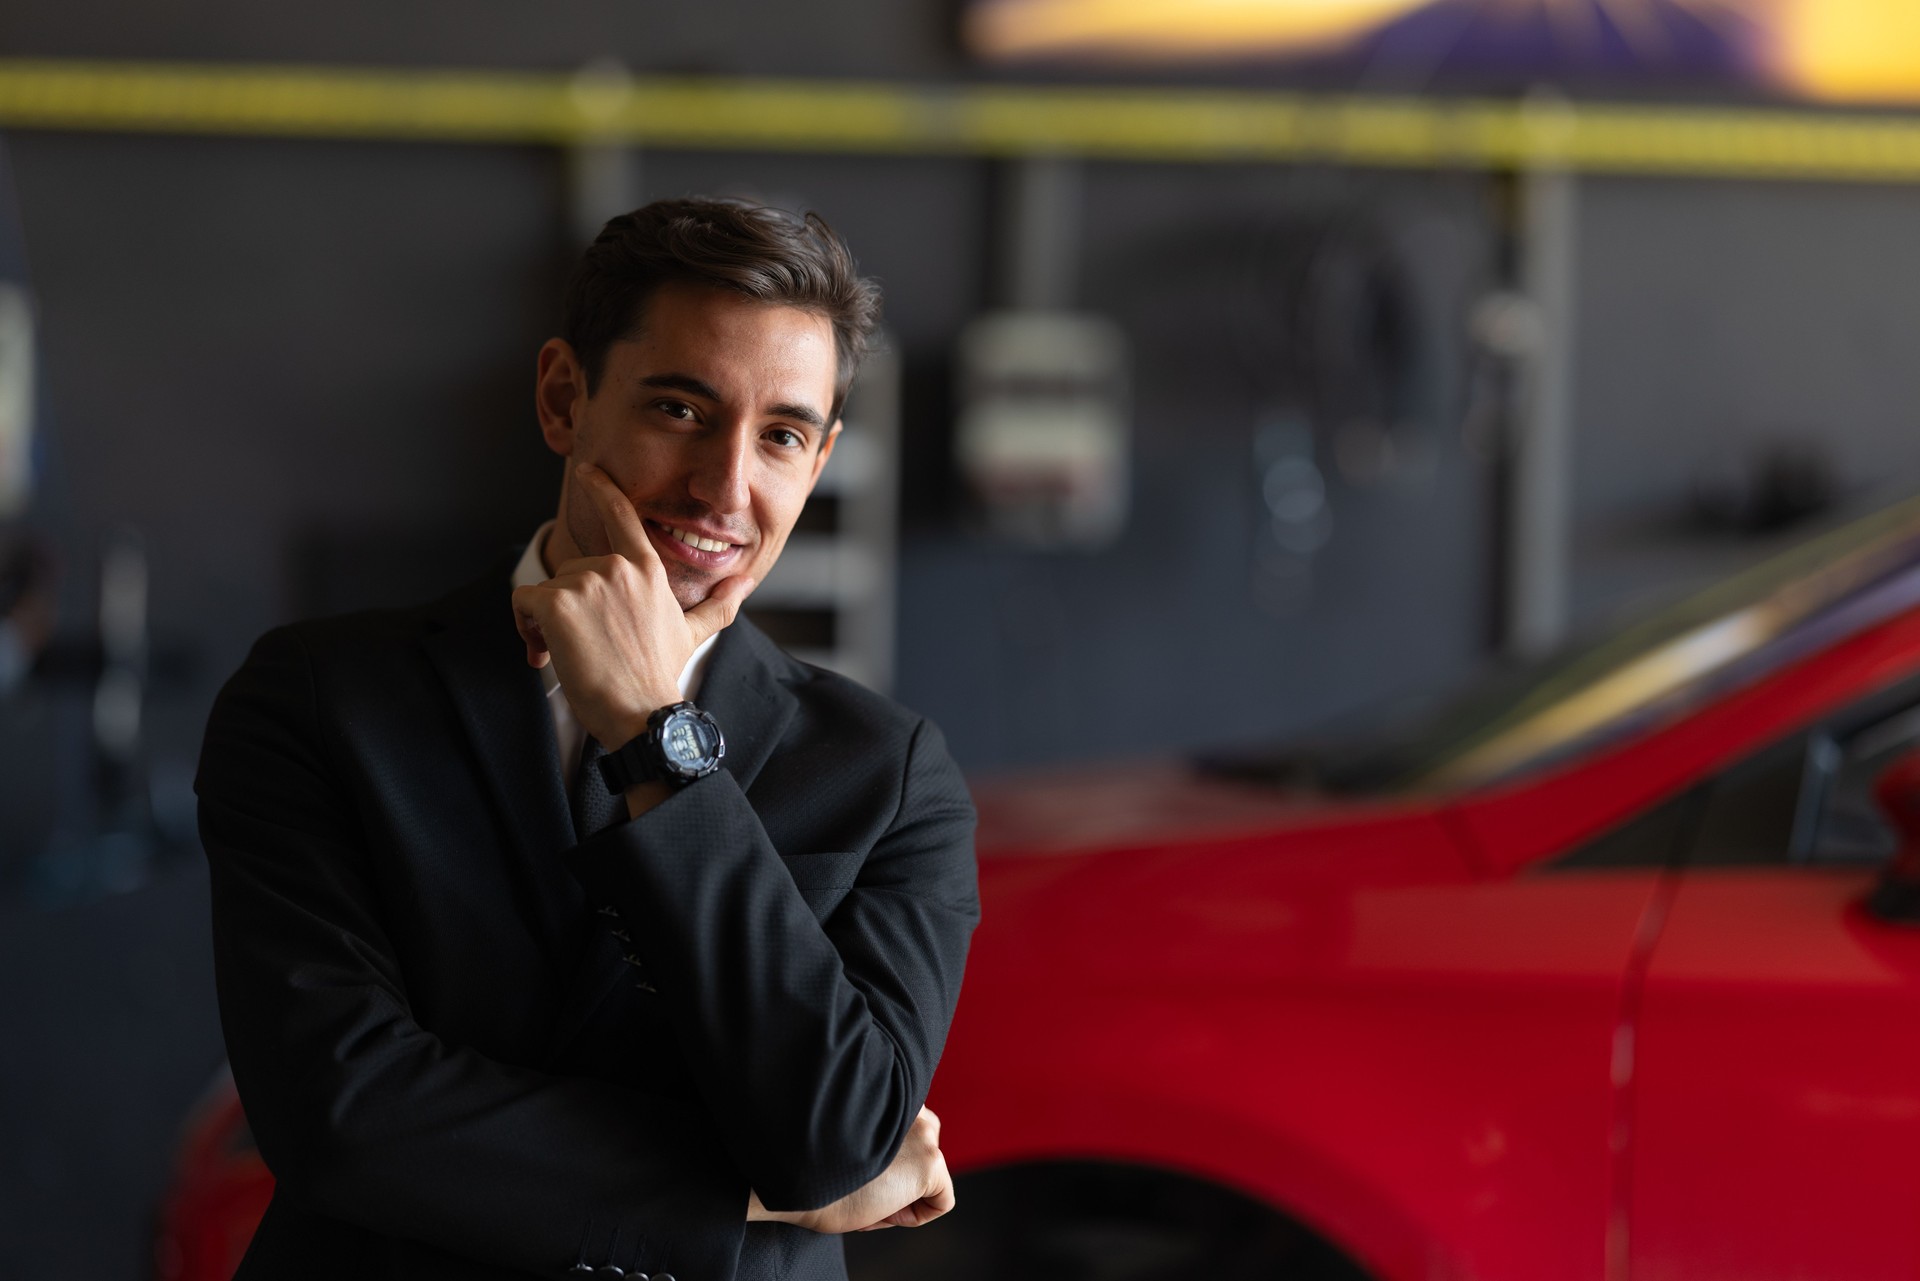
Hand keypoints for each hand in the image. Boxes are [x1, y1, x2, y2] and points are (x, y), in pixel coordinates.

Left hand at [510, 465, 754, 748]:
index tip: (587, 470)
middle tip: (580, 646)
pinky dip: (524, 626)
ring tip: (565, 654)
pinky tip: (543, 651)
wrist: (642, 711)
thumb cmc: (662, 675)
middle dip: (567, 606)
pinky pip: (523, 602)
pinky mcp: (557, 602)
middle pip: (571, 571)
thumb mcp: (693, 632)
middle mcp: (616, 567)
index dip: (602, 488)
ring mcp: (586, 582)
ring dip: (544, 622)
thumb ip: (719, 602)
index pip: (621, 515)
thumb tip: (745, 580)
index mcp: (647, 569)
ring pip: (545, 588)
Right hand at [748, 1107, 954, 1233]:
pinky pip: (941, 1201)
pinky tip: (882, 1208)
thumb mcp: (843, 1134)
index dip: (882, 1160)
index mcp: (886, 1088)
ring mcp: (923, 1132)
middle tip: (862, 1187)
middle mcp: (909, 1103)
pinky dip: (914, 1217)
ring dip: (903, 1193)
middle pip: (923, 1146)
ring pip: (930, 1173)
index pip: (904, 1128)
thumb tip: (892, 1157)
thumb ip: (871, 1131)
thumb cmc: (808, 1164)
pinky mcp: (931, 1162)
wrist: (795, 1176)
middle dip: (899, 1174)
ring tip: (868, 1196)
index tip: (853, 1169)